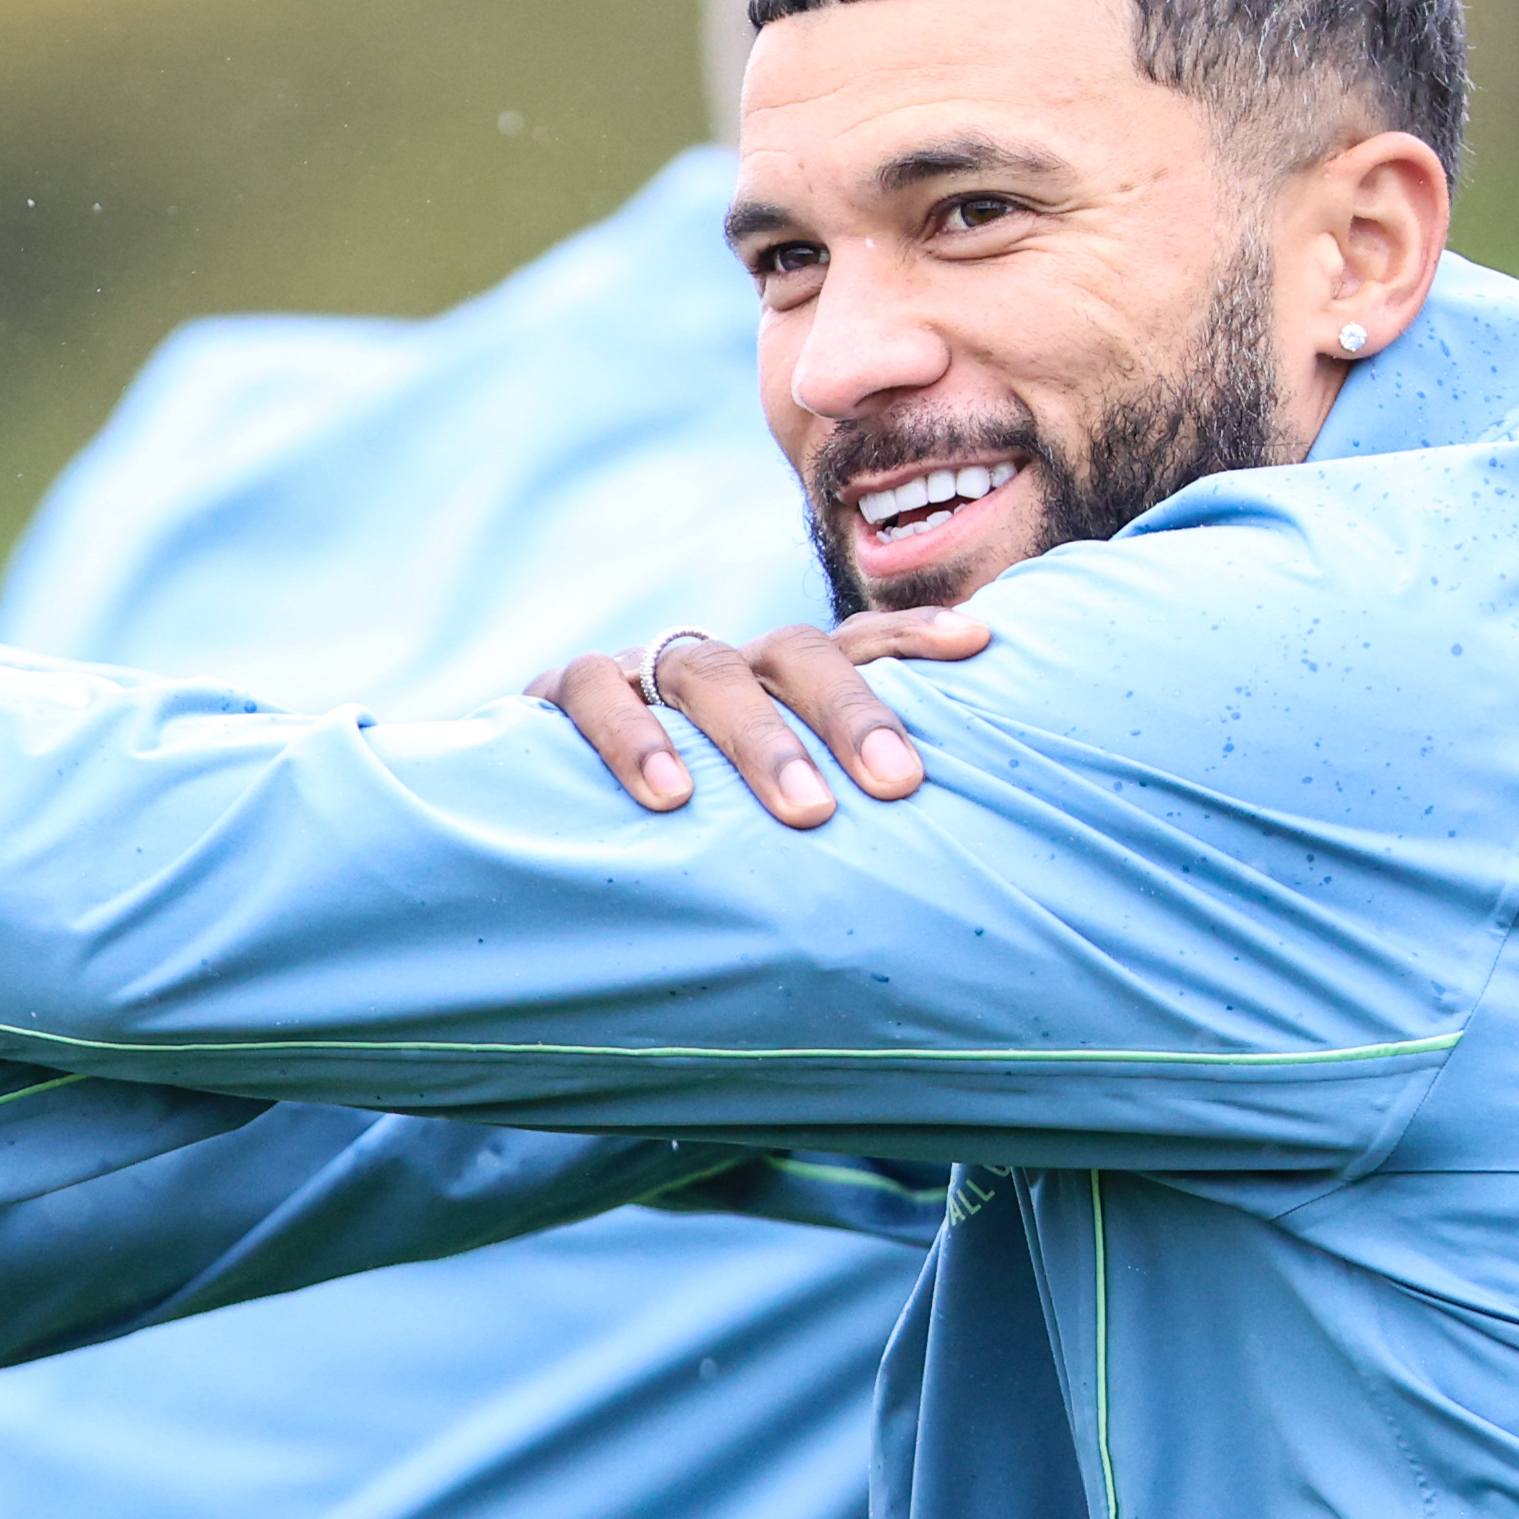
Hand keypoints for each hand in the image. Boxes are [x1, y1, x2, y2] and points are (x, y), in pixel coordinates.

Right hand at [538, 611, 996, 827]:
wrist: (536, 819)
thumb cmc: (685, 830)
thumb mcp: (760, 817)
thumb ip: (833, 824)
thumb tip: (947, 885)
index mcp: (774, 681)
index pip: (854, 641)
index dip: (914, 633)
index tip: (982, 641)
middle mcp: (719, 664)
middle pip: (796, 654)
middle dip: (853, 711)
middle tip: (901, 783)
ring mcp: (641, 670)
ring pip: (706, 672)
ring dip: (760, 739)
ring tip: (805, 812)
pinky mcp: (563, 691)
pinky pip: (596, 694)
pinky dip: (633, 739)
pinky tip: (669, 795)